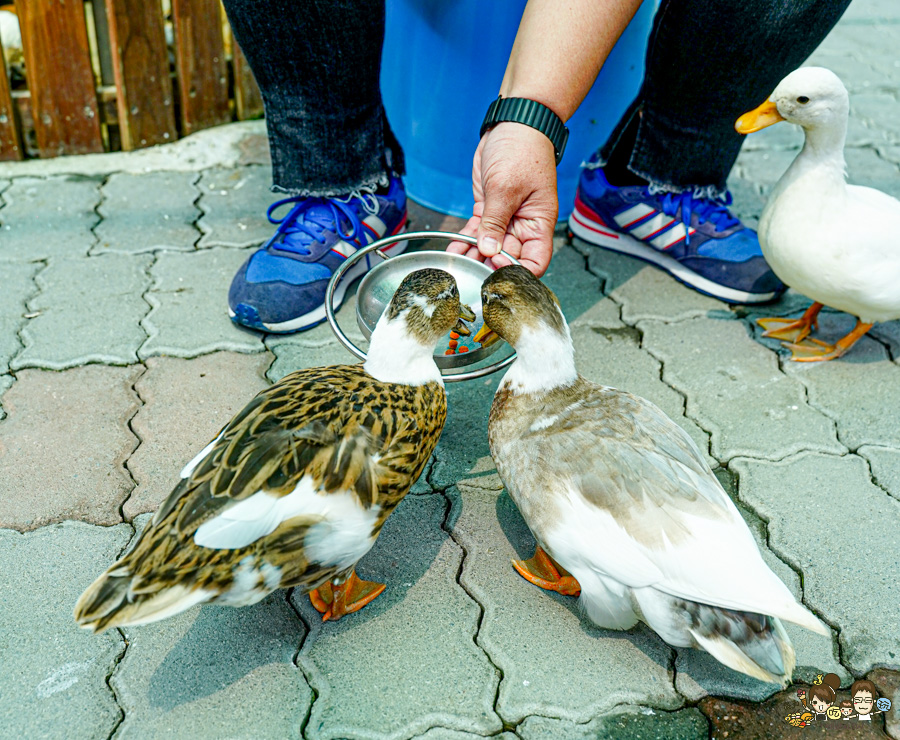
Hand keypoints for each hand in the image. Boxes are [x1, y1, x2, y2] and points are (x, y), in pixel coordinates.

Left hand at [447, 122, 557, 276]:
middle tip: (471, 267)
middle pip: (509, 257)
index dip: (518, 270)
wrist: (512, 125)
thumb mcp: (506, 187)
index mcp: (539, 223)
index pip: (535, 261)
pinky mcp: (489, 210)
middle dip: (490, 264)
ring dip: (474, 255)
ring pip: (490, 247)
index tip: (497, 265)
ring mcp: (506, 218)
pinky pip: (478, 232)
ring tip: (459, 261)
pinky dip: (466, 241)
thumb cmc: (523, 149)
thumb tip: (489, 250)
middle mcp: (523, 225)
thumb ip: (496, 221)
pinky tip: (455, 248)